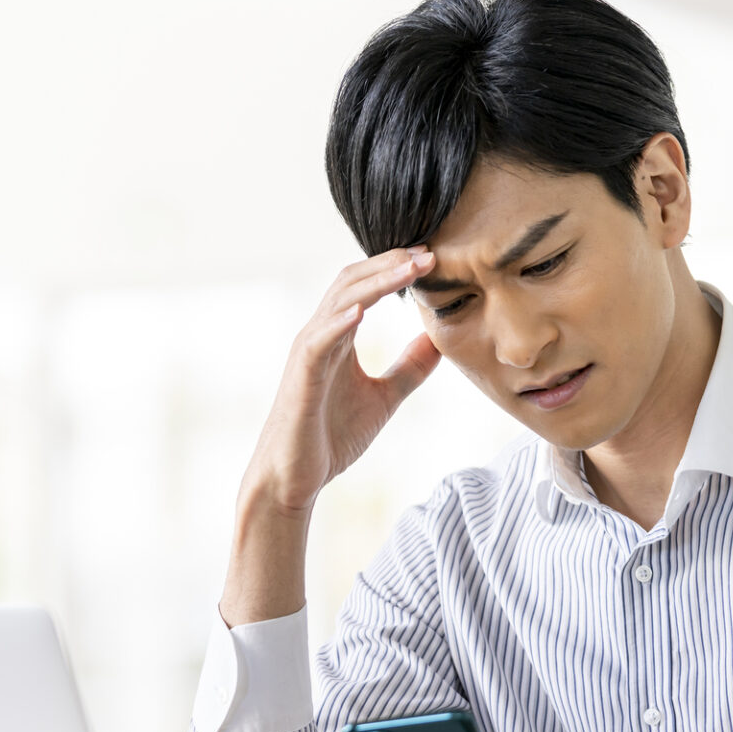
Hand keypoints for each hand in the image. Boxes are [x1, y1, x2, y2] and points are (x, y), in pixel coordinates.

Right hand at [241, 246, 442, 516]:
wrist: (293, 479)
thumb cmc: (330, 437)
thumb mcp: (385, 397)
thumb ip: (409, 368)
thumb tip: (438, 340)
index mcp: (338, 337)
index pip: (366, 287)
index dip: (396, 269)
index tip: (434, 259)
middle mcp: (320, 336)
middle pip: (352, 282)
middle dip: (389, 264)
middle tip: (429, 252)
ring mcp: (308, 354)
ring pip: (338, 302)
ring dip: (375, 283)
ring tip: (409, 267)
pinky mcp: (301, 378)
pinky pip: (318, 342)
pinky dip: (339, 322)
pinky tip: (362, 309)